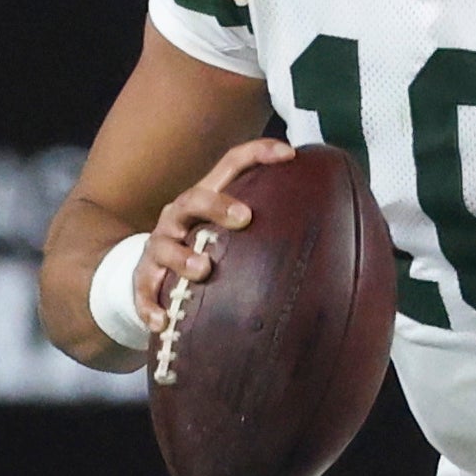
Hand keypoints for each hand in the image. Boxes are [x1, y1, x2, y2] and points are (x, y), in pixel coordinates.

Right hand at [141, 135, 292, 327]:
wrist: (150, 277)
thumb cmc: (204, 250)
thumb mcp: (230, 233)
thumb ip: (268, 225)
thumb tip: (332, 231)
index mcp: (205, 199)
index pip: (231, 164)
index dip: (258, 153)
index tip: (290, 155)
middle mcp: (179, 217)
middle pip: (194, 199)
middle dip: (217, 205)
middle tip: (245, 217)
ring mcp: (158, 248)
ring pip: (164, 246)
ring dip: (183, 257)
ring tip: (203, 270)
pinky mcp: (142, 280)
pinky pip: (143, 292)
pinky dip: (150, 306)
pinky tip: (163, 322)